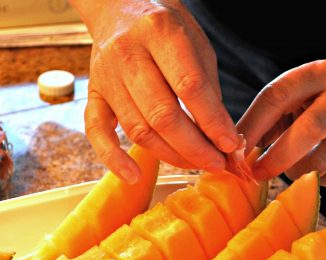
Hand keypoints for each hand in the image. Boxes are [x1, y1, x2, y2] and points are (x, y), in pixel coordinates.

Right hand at [76, 0, 239, 182]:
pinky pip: (97, 133)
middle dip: (195, 148)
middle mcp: (128, 54)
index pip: (190, 87)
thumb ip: (207, 90)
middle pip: (162, 115)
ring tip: (195, 165)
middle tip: (217, 164)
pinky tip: (134, 177)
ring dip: (170, 155)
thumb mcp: (197, 46)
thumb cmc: (166, 29)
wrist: (120, 7)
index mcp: (160, 32)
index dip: (213, 122)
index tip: (232, 145)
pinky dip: (113, 159)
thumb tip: (222, 138)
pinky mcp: (94, 94)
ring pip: (138, 129)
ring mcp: (106, 76)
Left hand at [238, 59, 325, 185]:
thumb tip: (234, 154)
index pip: (276, 96)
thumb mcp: (295, 100)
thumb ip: (266, 121)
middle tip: (256, 174)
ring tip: (287, 172)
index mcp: (317, 73)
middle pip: (311, 128)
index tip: (234, 151)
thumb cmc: (320, 105)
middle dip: (278, 156)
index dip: (252, 126)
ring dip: (297, 171)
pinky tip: (312, 173)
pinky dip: (319, 179)